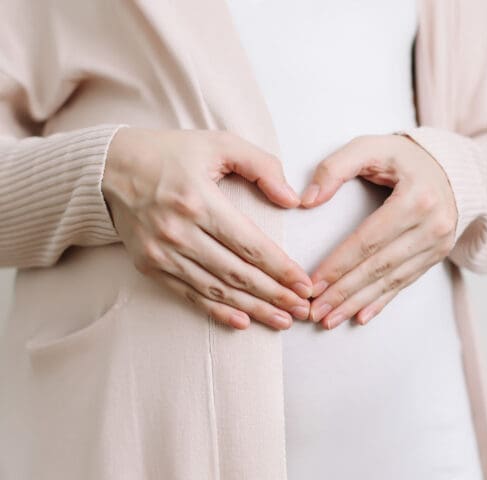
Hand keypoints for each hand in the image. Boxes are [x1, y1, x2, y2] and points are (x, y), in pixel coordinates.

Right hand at [102, 127, 312, 329]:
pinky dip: (217, 311)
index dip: (281, 269)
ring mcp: (162, 252)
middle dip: (275, 295)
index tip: (304, 283)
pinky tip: (242, 322)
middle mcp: (179, 232)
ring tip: (281, 320)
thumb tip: (292, 199)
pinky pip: (189, 295)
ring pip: (216, 290)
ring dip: (253, 309)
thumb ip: (261, 166)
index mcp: (199, 201)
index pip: (250, 244)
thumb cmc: (170, 153)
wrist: (107, 168)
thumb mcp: (218, 144)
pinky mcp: (150, 265)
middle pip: (237, 273)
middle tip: (302, 309)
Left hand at [299, 134, 456, 328]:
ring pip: (392, 279)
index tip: (311, 284)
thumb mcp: (370, 147)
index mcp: (415, 198)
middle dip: (343, 291)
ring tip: (329, 319)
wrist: (451, 168)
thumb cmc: (402, 157)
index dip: (338, 264)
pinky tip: (360, 316)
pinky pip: (406, 282)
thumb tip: (307, 201)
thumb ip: (335, 167)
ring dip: (358, 302)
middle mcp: (432, 225)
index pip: (368, 239)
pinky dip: (382, 301)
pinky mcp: (438, 255)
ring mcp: (439, 243)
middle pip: (379, 266)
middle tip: (314, 311)